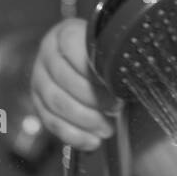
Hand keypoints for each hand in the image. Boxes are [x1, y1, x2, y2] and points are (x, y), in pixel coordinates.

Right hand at [30, 18, 116, 151]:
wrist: (88, 65)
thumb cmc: (108, 57)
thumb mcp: (115, 50)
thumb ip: (120, 59)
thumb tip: (137, 75)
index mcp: (66, 34)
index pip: (72, 47)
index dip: (93, 69)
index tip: (115, 85)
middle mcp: (48, 54)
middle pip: (64, 79)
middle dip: (93, 99)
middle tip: (116, 109)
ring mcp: (40, 78)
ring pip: (56, 103)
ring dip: (85, 120)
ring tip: (107, 129)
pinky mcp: (38, 102)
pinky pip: (51, 122)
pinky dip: (73, 135)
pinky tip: (92, 141)